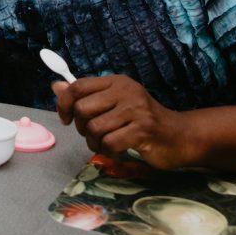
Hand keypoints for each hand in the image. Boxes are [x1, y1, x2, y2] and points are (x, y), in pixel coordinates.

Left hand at [53, 75, 194, 169]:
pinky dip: (109, 153)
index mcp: (116, 82)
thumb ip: (85, 96)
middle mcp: (126, 91)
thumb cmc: (142, 121)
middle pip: (82, 109)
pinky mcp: (144, 129)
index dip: (64, 103)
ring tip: (107, 144)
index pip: (78, 86)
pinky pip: (110, 144)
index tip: (66, 118)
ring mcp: (136, 109)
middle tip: (94, 134)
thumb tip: (55, 86)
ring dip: (95, 143)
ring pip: (94, 129)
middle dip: (81, 128)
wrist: (180, 136)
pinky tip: (119, 151)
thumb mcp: (113, 103)